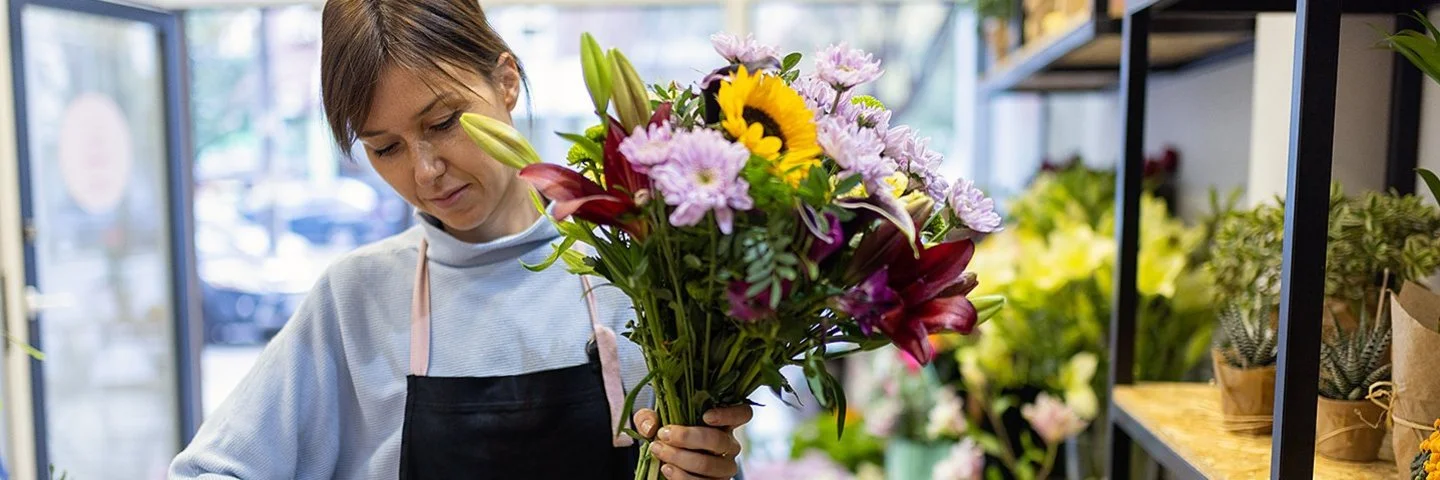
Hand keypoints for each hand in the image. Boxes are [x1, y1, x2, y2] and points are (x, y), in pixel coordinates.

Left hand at [632, 405, 751, 479]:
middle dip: (689, 437)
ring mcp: (724, 468)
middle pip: (721, 441)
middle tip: (664, 434)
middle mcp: (729, 445)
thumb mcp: (655, 421)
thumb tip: (651, 427)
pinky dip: (682, 477)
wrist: (663, 459)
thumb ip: (648, 417)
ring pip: (711, 465)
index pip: (742, 414)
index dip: (730, 414)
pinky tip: (666, 469)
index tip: (706, 415)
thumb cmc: (666, 435)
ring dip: (682, 458)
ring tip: (659, 451)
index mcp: (722, 423)